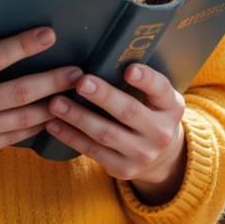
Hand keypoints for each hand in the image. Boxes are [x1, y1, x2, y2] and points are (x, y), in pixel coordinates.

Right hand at [0, 5, 84, 187]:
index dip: (25, 44)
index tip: (50, 33)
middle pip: (20, 91)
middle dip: (54, 80)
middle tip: (78, 70)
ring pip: (23, 118)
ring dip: (52, 106)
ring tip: (75, 95)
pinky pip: (13, 138)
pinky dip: (35, 127)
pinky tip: (52, 116)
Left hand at [44, 62, 186, 204]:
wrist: (161, 158)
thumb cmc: (149, 113)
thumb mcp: (155, 98)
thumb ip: (138, 81)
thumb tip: (101, 55)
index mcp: (171, 106)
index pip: (161, 89)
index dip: (146, 79)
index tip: (129, 69)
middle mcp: (160, 132)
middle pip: (129, 111)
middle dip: (103, 96)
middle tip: (81, 82)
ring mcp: (143, 153)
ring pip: (106, 133)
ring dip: (78, 117)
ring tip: (56, 102)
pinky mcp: (123, 168)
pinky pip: (93, 151)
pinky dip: (70, 137)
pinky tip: (53, 124)